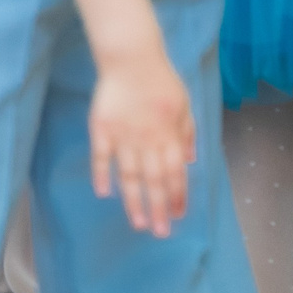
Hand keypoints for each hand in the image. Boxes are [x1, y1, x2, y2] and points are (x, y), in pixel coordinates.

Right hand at [89, 48, 195, 237]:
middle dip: (158, 208)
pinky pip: (101, 156)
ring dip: (134, 201)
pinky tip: (104, 194)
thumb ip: (187, 133)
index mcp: (169, 134)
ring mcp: (123, 136)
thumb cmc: (161, 81)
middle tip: (160, 233)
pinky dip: (102, 175)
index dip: (177, 195)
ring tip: (138, 223)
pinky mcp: (102, 129)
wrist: (132, 59)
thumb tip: (190, 160)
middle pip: (154, 180)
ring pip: (130, 175)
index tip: (178, 215)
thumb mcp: (184, 105)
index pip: (175, 172)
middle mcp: (148, 140)